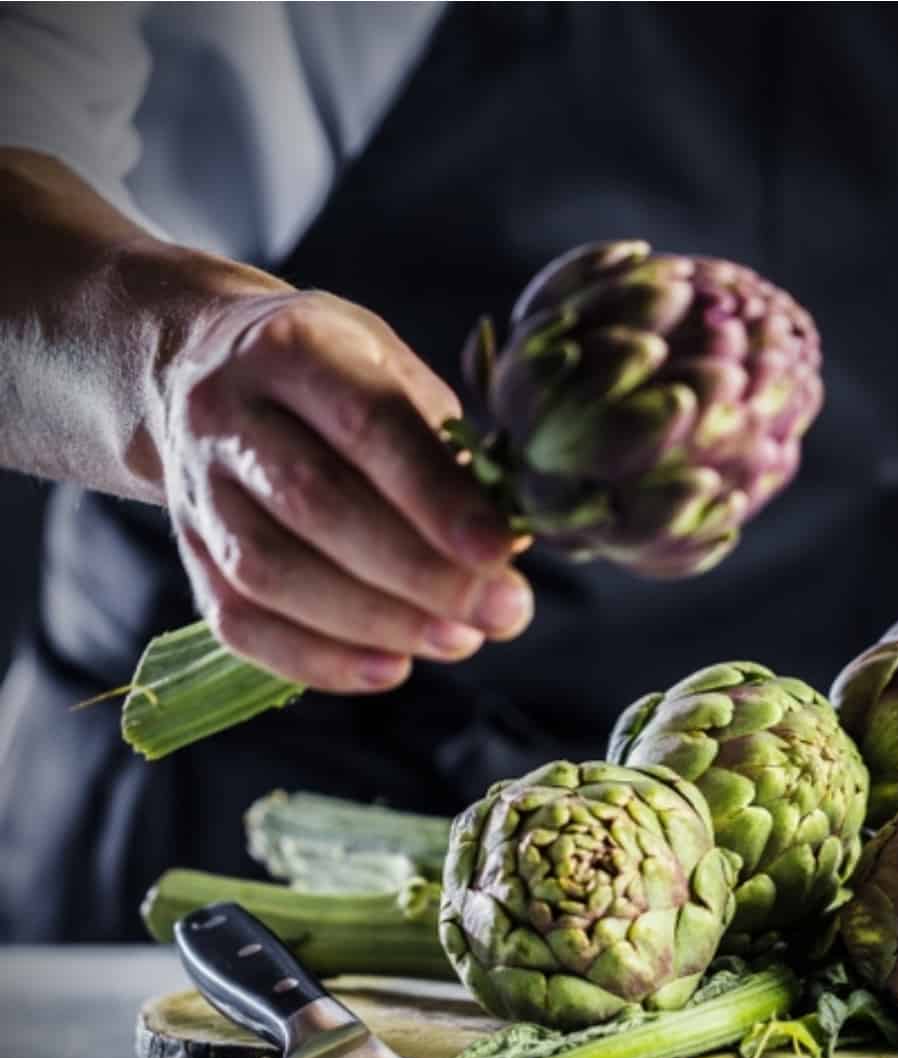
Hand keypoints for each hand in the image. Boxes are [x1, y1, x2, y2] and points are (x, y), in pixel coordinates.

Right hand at [159, 289, 533, 691]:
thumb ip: (443, 448)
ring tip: (456, 641)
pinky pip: (239, 622)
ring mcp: (197, 488)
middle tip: (500, 612)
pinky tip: (388, 669)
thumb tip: (509, 543)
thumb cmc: (329, 377)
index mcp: (293, 348)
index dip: (437, 498)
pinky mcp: (188, 552)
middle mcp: (227, 412)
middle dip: (419, 572)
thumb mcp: (390, 368)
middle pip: (316, 504)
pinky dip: (316, 659)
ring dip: (373, 622)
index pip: (367, 425)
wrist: (197, 372)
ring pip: (270, 572)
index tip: (501, 552)